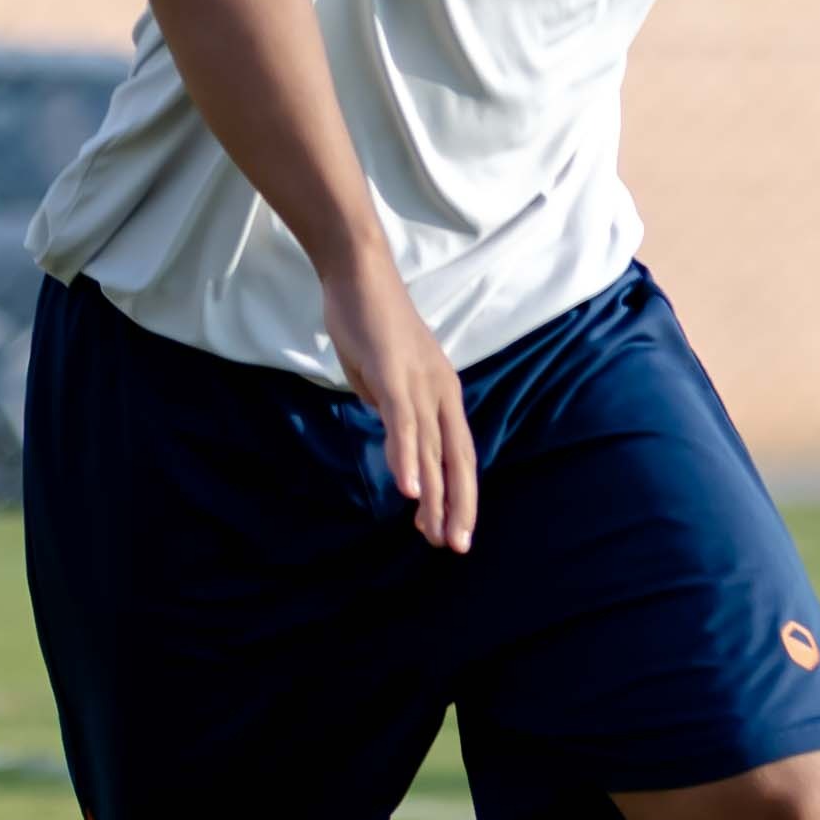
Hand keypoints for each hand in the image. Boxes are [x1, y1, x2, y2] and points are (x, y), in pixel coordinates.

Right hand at [328, 253, 478, 553]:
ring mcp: (420, 384)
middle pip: (455, 458)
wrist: (359, 274)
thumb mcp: (384, 375)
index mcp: (442, 393)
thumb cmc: (370, 321)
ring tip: (433, 534)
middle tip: (455, 546)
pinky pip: (403, 425)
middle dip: (457, 506)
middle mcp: (441, 392)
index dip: (459, 492)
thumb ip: (392, 406)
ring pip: (431, 450)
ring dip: (433, 495)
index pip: (459, 453)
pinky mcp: (394, 376)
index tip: (454, 528)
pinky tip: (407, 491)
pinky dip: (406, 459)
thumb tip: (392, 430)